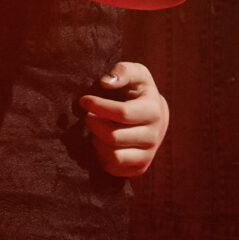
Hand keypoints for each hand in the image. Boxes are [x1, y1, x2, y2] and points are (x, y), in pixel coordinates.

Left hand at [80, 61, 167, 176]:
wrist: (153, 116)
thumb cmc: (137, 91)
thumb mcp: (135, 73)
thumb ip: (122, 71)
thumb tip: (106, 82)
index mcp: (153, 111)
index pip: (122, 113)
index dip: (98, 106)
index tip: (85, 100)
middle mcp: (154, 136)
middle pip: (114, 137)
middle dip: (94, 124)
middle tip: (88, 116)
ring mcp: (148, 154)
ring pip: (113, 156)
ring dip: (97, 141)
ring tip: (97, 129)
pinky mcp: (139, 168)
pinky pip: (112, 167)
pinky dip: (101, 155)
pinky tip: (102, 142)